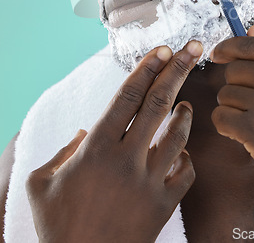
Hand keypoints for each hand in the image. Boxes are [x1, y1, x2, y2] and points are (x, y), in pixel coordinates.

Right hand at [26, 41, 202, 242]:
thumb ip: (61, 151)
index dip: (147, 68)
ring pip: (177, 136)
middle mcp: (127, 160)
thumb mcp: (41, 183)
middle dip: (177, 71)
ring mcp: (149, 183)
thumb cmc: (57, 227)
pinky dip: (187, 159)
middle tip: (192, 48)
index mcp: (97, 149)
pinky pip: (185, 174)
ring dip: (185, 115)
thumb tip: (83, 133)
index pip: (128, 96)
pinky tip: (183, 152)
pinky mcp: (164, 206)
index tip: (162, 49)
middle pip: (158, 104)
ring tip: (187, 103)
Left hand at [210, 26, 253, 215]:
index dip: (227, 48)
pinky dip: (227, 127)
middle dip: (236, 88)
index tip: (217, 55)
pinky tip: (246, 136)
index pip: (249, 45)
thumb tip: (251, 29)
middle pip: (234, 70)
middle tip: (252, 106)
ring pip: (226, 94)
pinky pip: (221, 117)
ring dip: (233, 110)